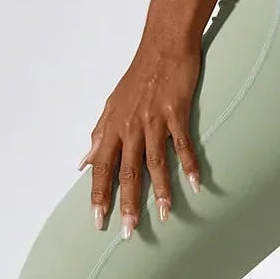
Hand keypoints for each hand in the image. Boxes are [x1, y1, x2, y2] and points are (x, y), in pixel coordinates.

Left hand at [79, 34, 202, 236]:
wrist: (162, 47)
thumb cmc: (138, 77)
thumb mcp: (111, 106)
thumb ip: (99, 136)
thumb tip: (83, 162)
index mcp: (113, 127)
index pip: (102, 168)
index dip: (99, 196)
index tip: (98, 221)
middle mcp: (130, 127)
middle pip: (127, 172)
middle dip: (127, 204)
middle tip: (128, 232)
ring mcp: (153, 121)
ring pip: (155, 164)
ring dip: (161, 192)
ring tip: (164, 216)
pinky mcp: (176, 113)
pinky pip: (182, 145)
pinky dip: (190, 166)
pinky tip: (196, 185)